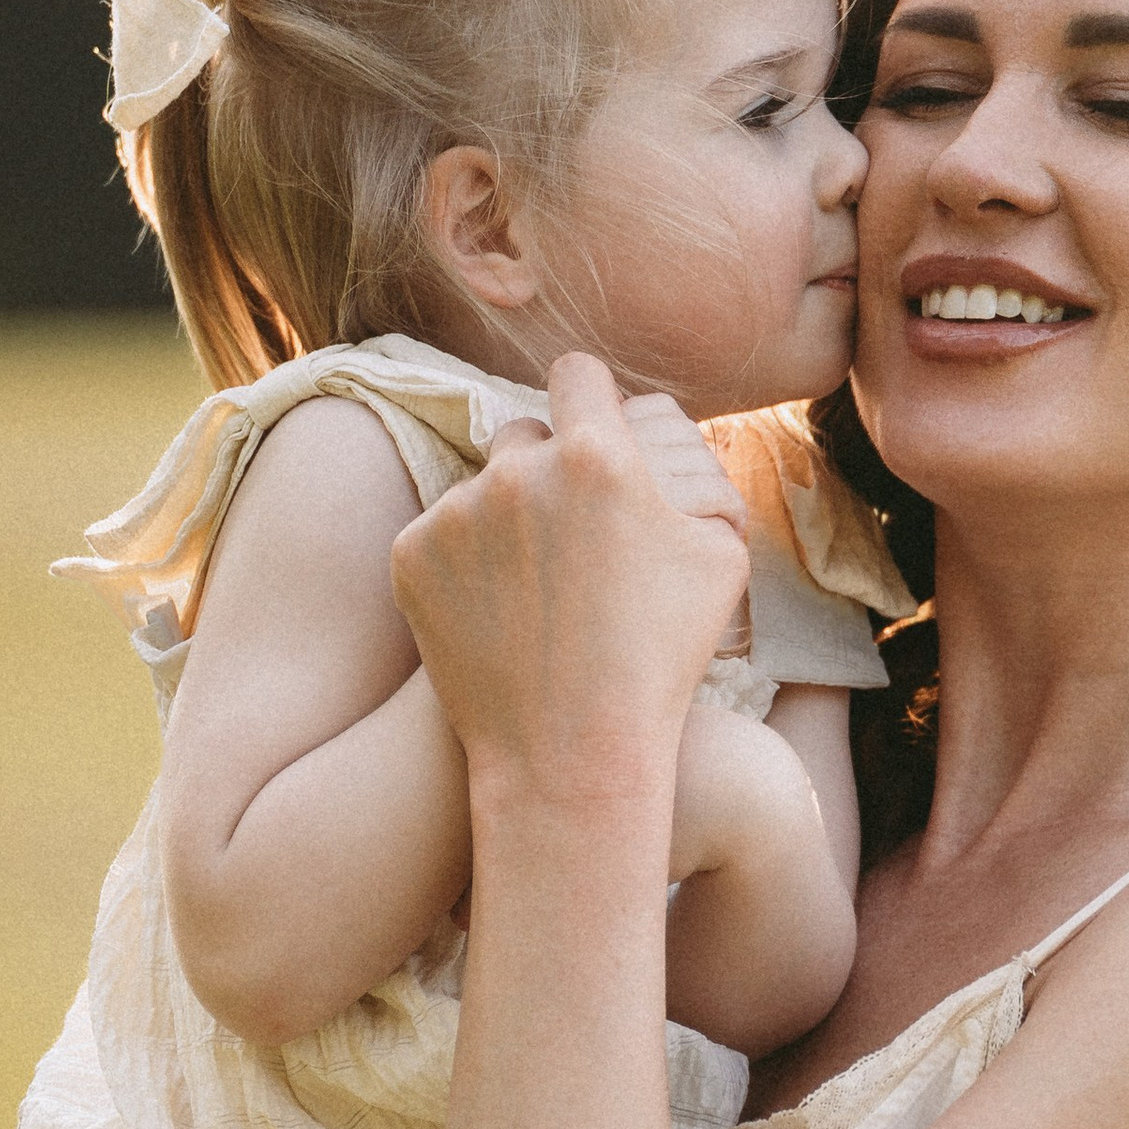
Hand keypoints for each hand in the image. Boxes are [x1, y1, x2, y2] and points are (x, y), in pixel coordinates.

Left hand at [394, 356, 752, 799]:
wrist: (571, 755)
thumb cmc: (658, 662)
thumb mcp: (719, 559)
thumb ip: (696, 478)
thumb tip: (668, 439)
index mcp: (595, 456)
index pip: (578, 374)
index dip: (590, 398)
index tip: (592, 428)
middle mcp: (516, 469)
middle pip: (524, 431)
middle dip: (546, 470)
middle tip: (571, 537)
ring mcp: (455, 512)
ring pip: (481, 489)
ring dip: (505, 521)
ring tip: (536, 594)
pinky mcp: (410, 556)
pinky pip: (441, 537)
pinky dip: (465, 567)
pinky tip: (499, 616)